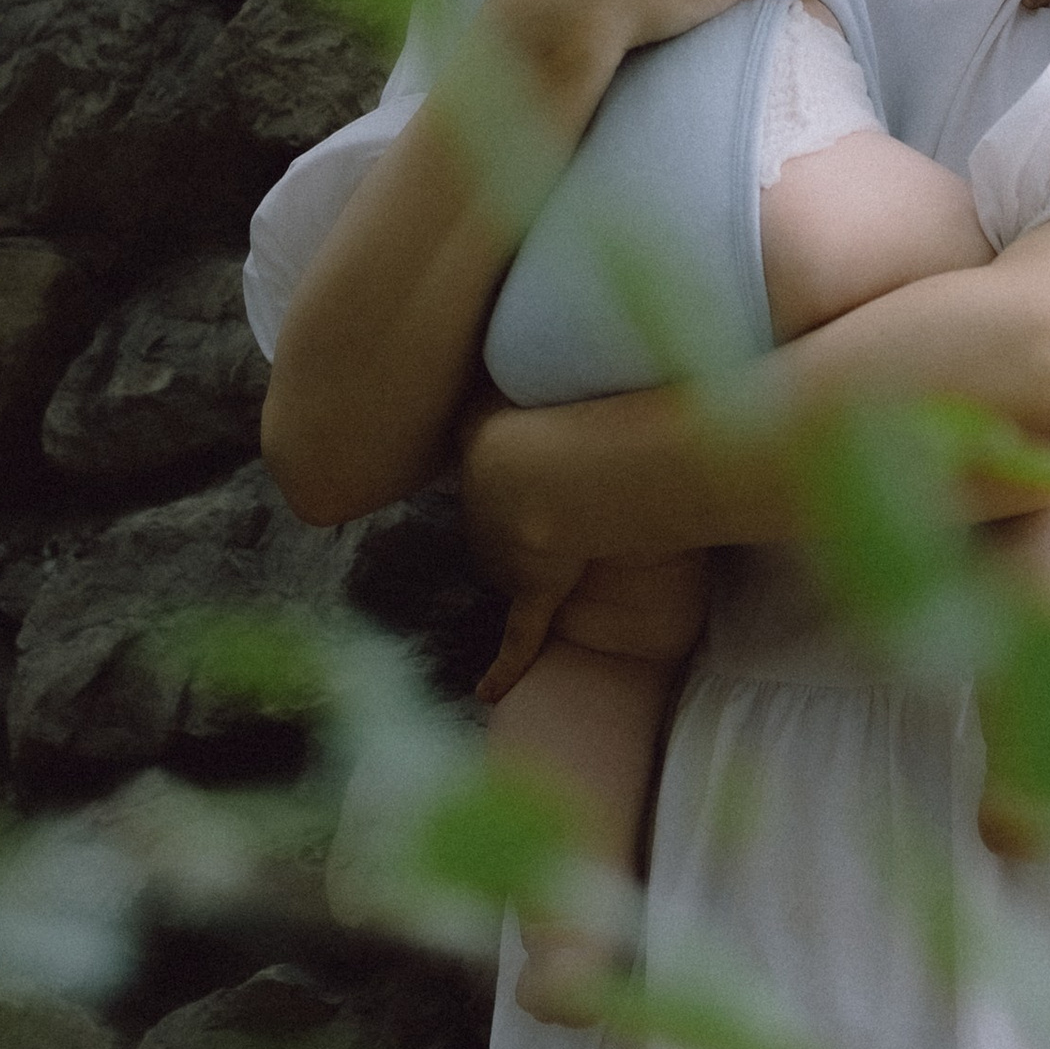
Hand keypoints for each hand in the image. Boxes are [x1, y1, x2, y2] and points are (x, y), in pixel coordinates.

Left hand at [462, 397, 585, 697]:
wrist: (549, 475)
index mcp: (479, 472)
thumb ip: (495, 387)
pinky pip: (519, 637)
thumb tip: (485, 354)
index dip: (511, 466)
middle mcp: (484, 522)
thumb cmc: (542, 423)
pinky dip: (501, 668)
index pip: (487, 474)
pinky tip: (485, 694)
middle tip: (559, 492)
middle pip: (500, 523)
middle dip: (524, 513)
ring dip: (538, 561)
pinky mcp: (533, 593)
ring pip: (516, 567)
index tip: (526, 457)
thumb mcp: (505, 397)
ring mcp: (508, 561)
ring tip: (570, 536)